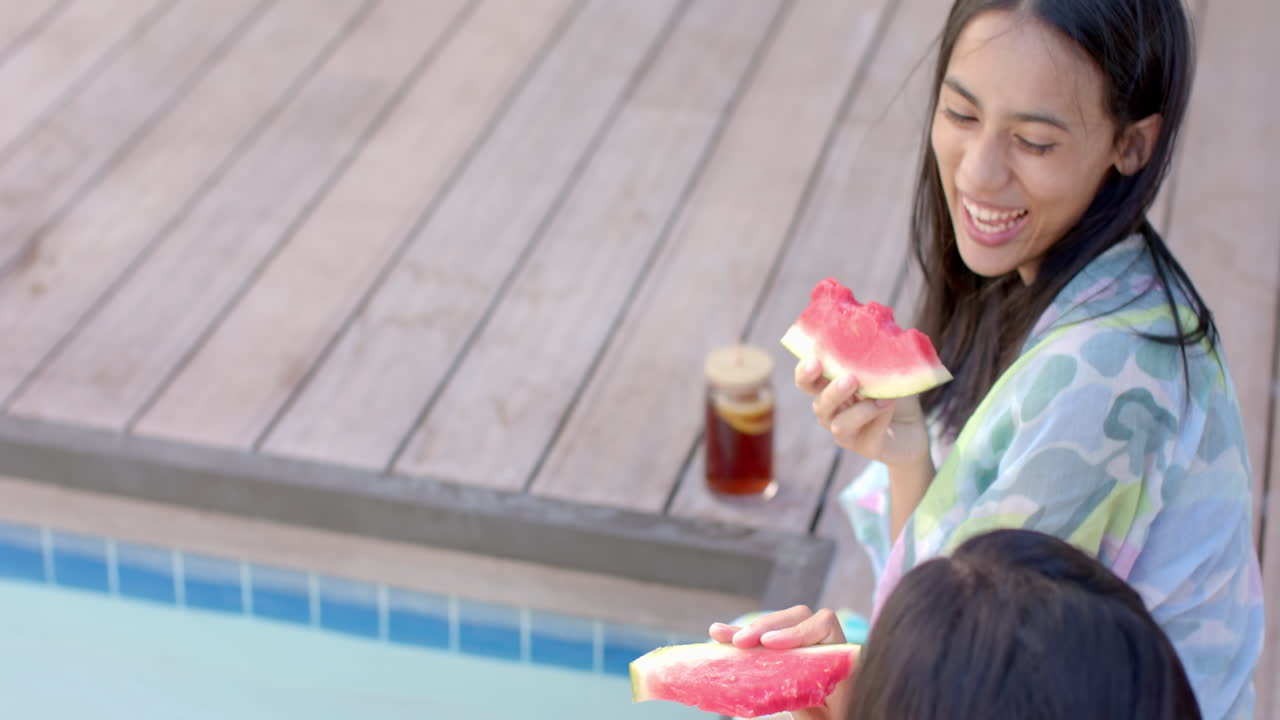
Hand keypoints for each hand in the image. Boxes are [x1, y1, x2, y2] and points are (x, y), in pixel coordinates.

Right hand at [709, 606, 853, 719]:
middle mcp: (819, 643)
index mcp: (838, 656)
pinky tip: (718, 636)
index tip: (770, 644)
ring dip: (745, 630)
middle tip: (739, 642)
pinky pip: (759, 638)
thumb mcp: (822, 719)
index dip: (797, 630)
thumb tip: (781, 686)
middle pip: (795, 617)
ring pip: (773, 624)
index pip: (824, 623)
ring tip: (720, 636)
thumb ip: (809, 706)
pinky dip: (738, 636)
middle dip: (764, 626)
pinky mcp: (779, 651)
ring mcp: (798, 644)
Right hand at [795, 358, 929, 466]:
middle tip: (848, 378)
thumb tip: (880, 329)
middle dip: (831, 391)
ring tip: (873, 394)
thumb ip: (877, 356)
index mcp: (830, 390)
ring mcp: (846, 433)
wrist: (914, 429)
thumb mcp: (886, 371)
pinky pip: (866, 433)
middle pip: (819, 404)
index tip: (813, 360)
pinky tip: (889, 403)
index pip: (807, 382)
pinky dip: (876, 415)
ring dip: (857, 409)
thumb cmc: (894, 394)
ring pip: (838, 424)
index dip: (804, 372)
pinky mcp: (865, 447)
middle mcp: (832, 413)